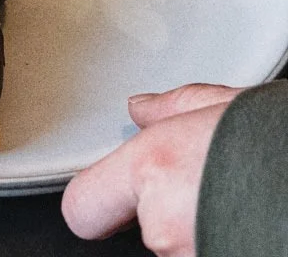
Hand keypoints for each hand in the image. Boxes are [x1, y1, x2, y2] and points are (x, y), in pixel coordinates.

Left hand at [62, 84, 238, 254]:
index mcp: (154, 166)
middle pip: (143, 223)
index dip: (94, 200)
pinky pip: (202, 252)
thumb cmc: (279, 143)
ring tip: (228, 198)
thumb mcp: (220, 107)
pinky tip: (240, 216)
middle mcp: (165, 221)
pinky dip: (215, 238)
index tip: (106, 194)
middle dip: (163, 209)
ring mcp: (189, 255)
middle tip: (197, 187)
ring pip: (176, 243)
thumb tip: (142, 109)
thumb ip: (169, 110)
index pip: (82, 206)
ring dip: (193, 225)